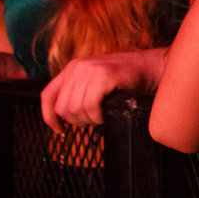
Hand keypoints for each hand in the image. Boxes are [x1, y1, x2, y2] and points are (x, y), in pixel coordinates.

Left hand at [39, 49, 165, 133]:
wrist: (151, 67)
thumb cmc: (126, 80)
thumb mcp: (95, 82)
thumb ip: (78, 92)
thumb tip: (64, 117)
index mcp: (73, 68)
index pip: (47, 95)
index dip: (49, 117)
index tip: (59, 130)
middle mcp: (78, 67)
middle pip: (62, 108)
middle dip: (76, 121)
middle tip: (92, 120)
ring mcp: (90, 70)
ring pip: (75, 109)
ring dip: (89, 120)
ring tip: (101, 116)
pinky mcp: (104, 75)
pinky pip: (90, 106)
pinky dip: (97, 116)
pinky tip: (105, 114)